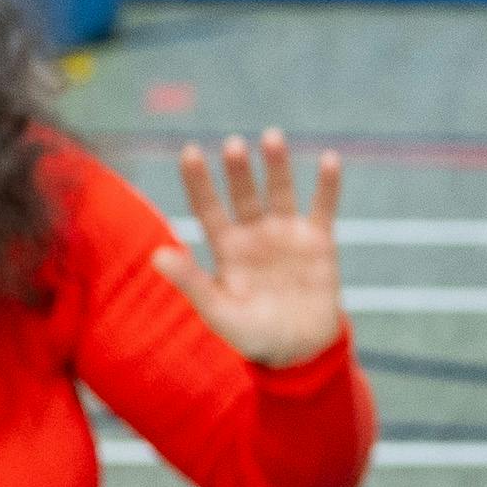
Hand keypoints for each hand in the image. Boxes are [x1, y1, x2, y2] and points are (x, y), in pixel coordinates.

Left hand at [162, 133, 347, 366]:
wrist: (298, 350)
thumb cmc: (251, 335)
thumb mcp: (217, 312)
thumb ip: (191, 281)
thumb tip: (157, 255)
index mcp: (226, 249)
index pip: (208, 207)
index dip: (198, 181)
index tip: (189, 152)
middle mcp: (254, 234)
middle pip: (243, 194)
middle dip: (238, 170)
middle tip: (233, 144)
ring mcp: (287, 234)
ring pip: (280, 191)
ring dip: (277, 165)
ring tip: (272, 137)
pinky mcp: (319, 241)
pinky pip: (324, 207)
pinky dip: (327, 185)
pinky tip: (329, 159)